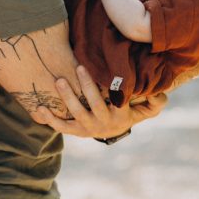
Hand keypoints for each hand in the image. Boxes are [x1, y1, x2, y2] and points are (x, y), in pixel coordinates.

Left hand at [31, 66, 166, 137]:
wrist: (114, 130)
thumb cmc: (130, 111)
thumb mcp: (147, 109)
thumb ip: (157, 101)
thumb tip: (159, 91)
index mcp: (120, 115)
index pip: (118, 100)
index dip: (113, 88)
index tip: (109, 73)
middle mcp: (103, 123)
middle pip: (94, 104)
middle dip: (86, 86)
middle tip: (79, 67)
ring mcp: (88, 128)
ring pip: (77, 113)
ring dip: (67, 97)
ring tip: (59, 80)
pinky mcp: (75, 131)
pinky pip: (61, 126)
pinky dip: (50, 119)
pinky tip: (39, 109)